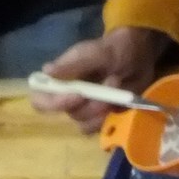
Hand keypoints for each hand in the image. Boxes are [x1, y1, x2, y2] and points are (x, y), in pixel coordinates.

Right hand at [31, 26, 169, 133]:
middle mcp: (68, 100)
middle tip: (112, 81)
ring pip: (85, 124)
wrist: (138, 55)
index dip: (53, 104)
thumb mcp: (92, 52)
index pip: (41, 101)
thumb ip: (72, 63)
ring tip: (118, 85)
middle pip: (69, 114)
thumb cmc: (110, 51)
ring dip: (104, 109)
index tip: (77, 95)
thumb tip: (47, 71)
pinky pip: (101, 128)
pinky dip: (111, 117)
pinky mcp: (104, 117)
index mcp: (58, 83)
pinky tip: (122, 101)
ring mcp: (87, 110)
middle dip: (92, 102)